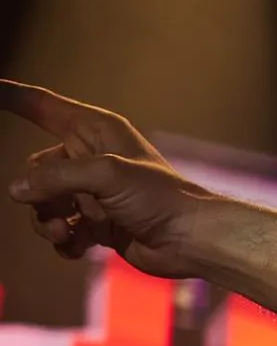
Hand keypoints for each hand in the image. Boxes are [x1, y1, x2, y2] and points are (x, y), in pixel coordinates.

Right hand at [2, 79, 216, 278]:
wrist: (190, 240)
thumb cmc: (158, 197)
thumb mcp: (107, 175)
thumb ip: (57, 177)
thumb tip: (18, 190)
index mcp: (96, 131)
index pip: (43, 107)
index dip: (12, 98)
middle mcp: (91, 157)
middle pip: (36, 169)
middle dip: (40, 192)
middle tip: (62, 208)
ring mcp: (92, 192)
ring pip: (43, 203)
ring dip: (47, 221)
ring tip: (66, 232)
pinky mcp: (95, 223)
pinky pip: (59, 230)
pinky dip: (63, 240)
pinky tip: (78, 247)